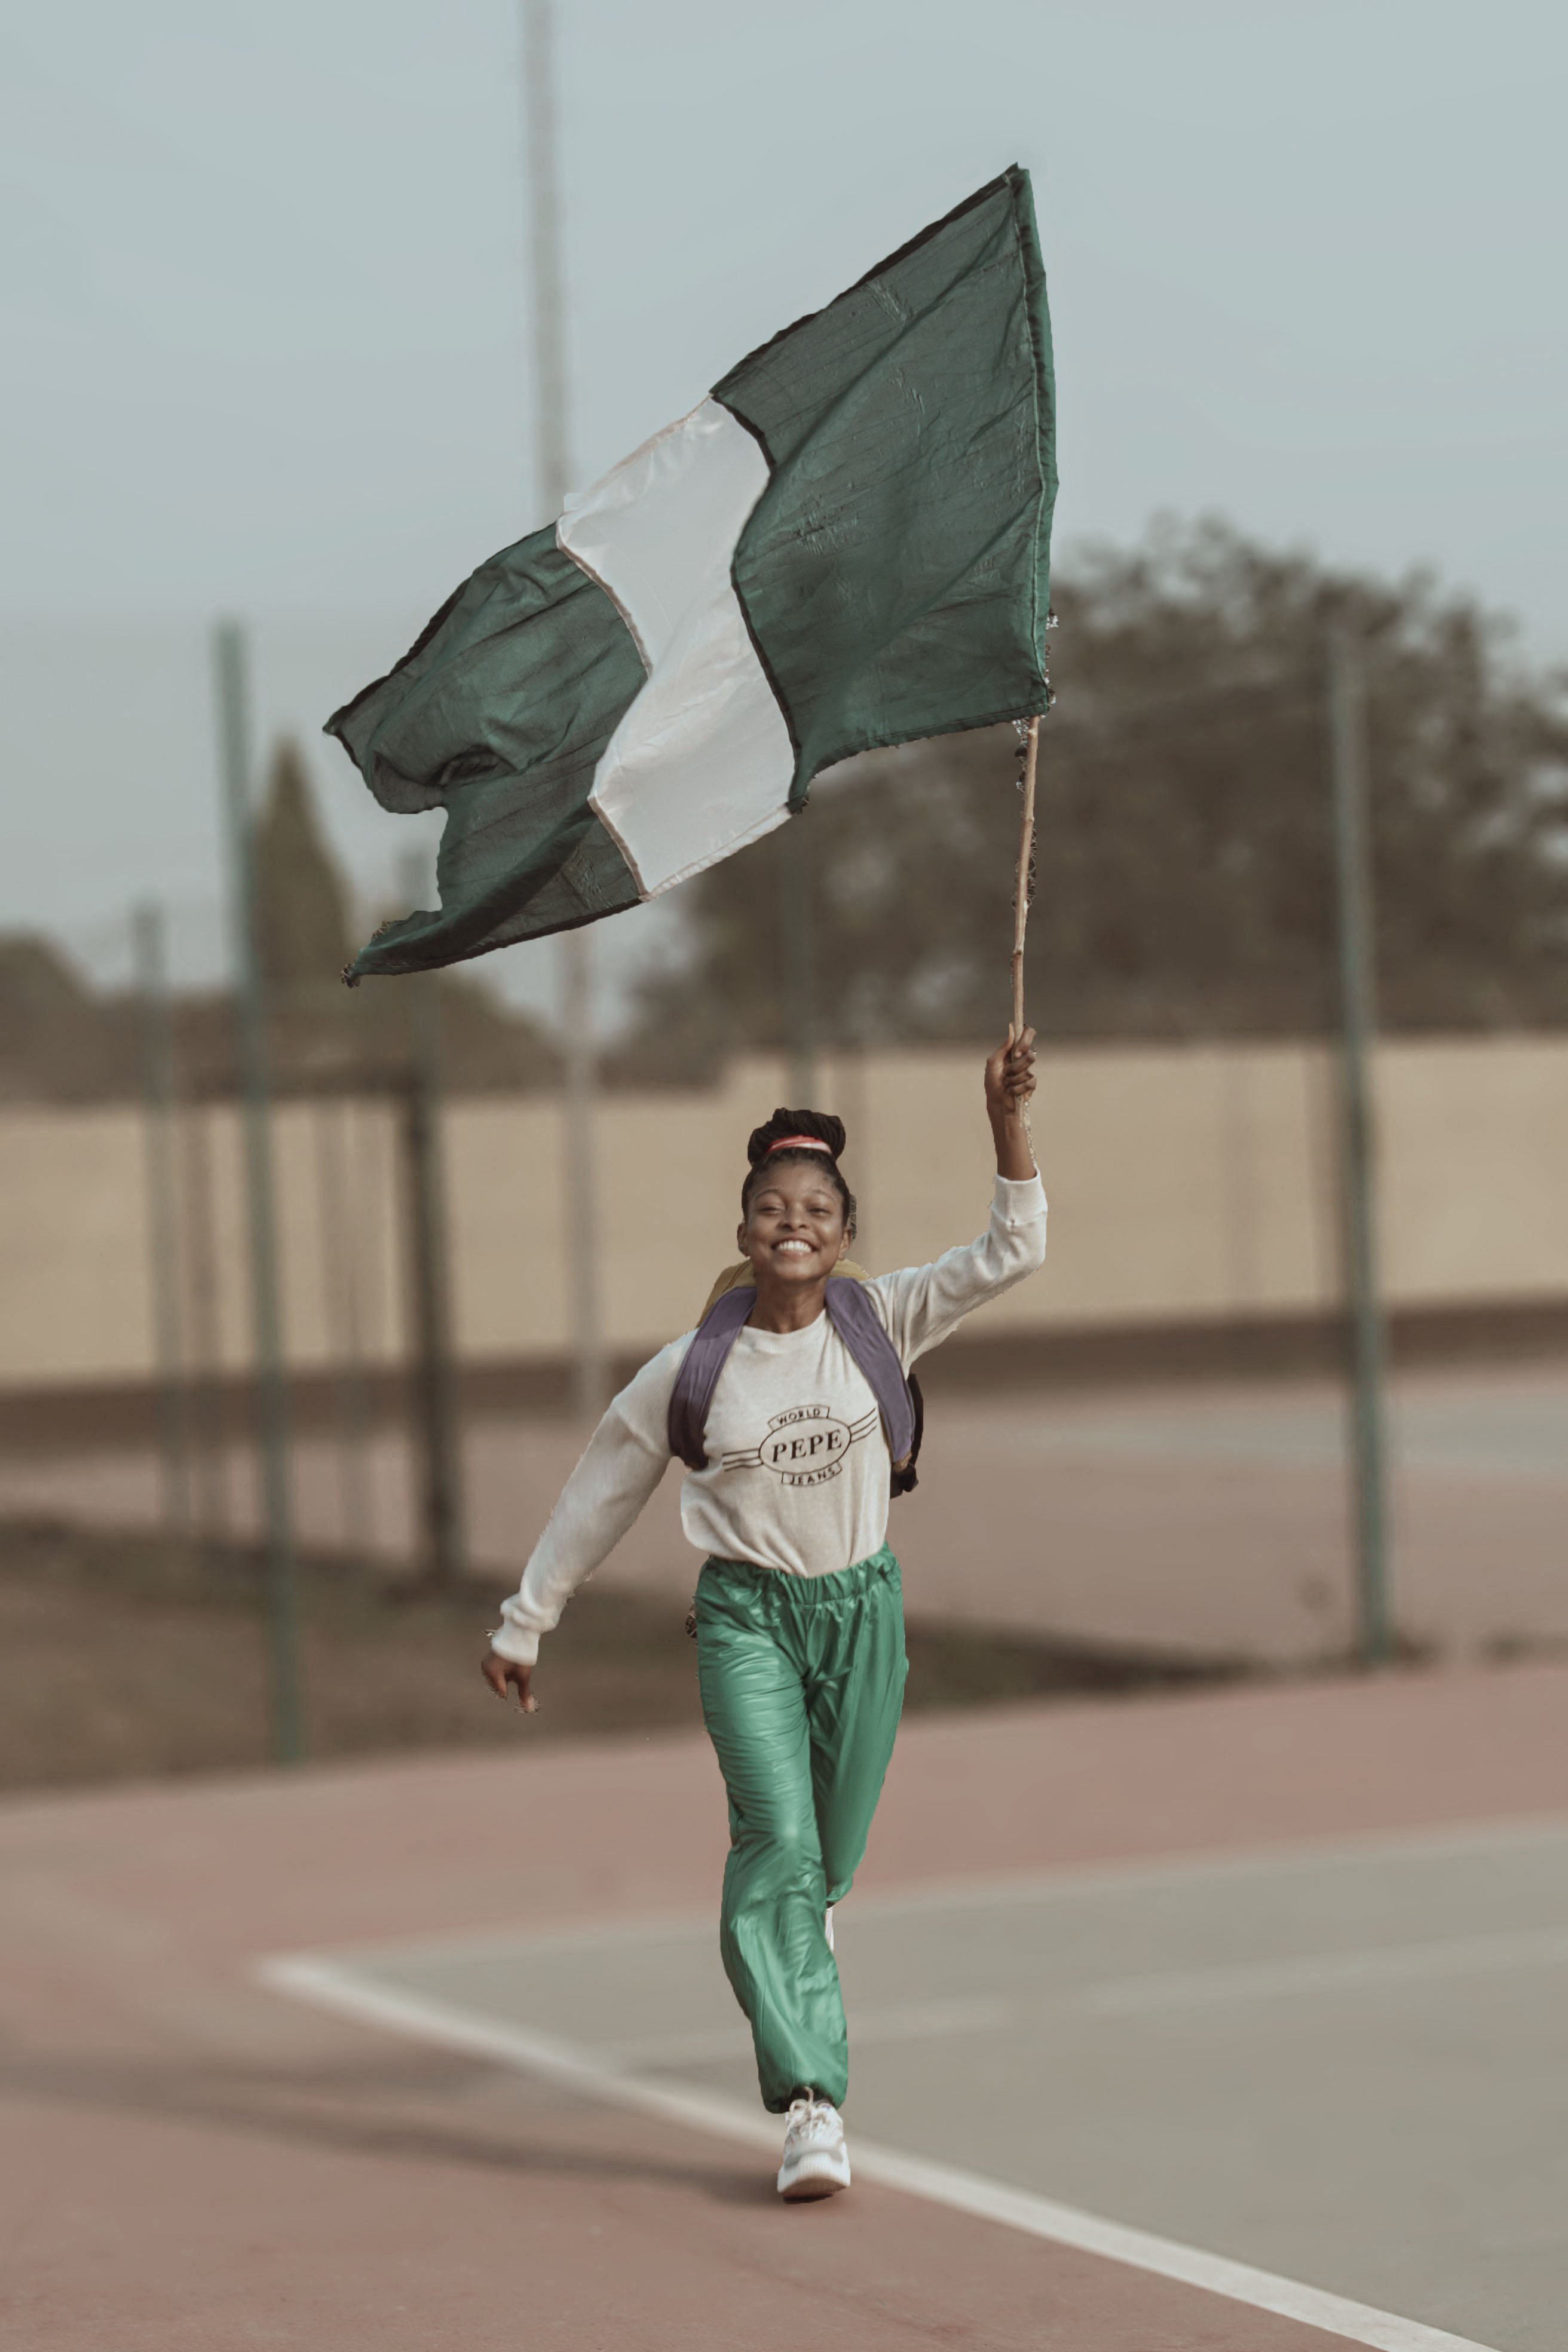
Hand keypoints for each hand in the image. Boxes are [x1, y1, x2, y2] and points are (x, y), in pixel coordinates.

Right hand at [481, 1651, 536, 1711]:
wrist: (519, 1637)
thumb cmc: (521, 1657)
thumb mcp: (523, 1676)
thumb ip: (524, 1694)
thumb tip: (528, 1709)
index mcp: (493, 1674)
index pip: (501, 1691)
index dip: (510, 1689)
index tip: (516, 1680)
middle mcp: (486, 1669)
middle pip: (497, 1686)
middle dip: (506, 1683)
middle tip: (514, 1671)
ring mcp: (486, 1663)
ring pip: (495, 1679)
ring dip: (503, 1677)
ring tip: (511, 1666)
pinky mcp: (488, 1659)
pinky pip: (493, 1672)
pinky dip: (501, 1671)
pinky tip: (508, 1664)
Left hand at [985, 1026, 1036, 1177]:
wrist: (997, 1103)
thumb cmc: (992, 1084)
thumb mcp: (993, 1063)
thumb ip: (1003, 1046)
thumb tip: (1011, 1027)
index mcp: (1013, 1051)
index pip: (1027, 1035)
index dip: (1025, 1040)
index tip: (1017, 1051)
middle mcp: (1022, 1060)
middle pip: (1030, 1053)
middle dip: (1017, 1065)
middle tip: (1008, 1072)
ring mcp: (1028, 1072)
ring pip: (1029, 1068)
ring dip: (1014, 1077)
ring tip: (1007, 1083)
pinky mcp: (1031, 1084)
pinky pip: (1030, 1081)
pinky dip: (1018, 1087)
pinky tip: (1012, 1092)